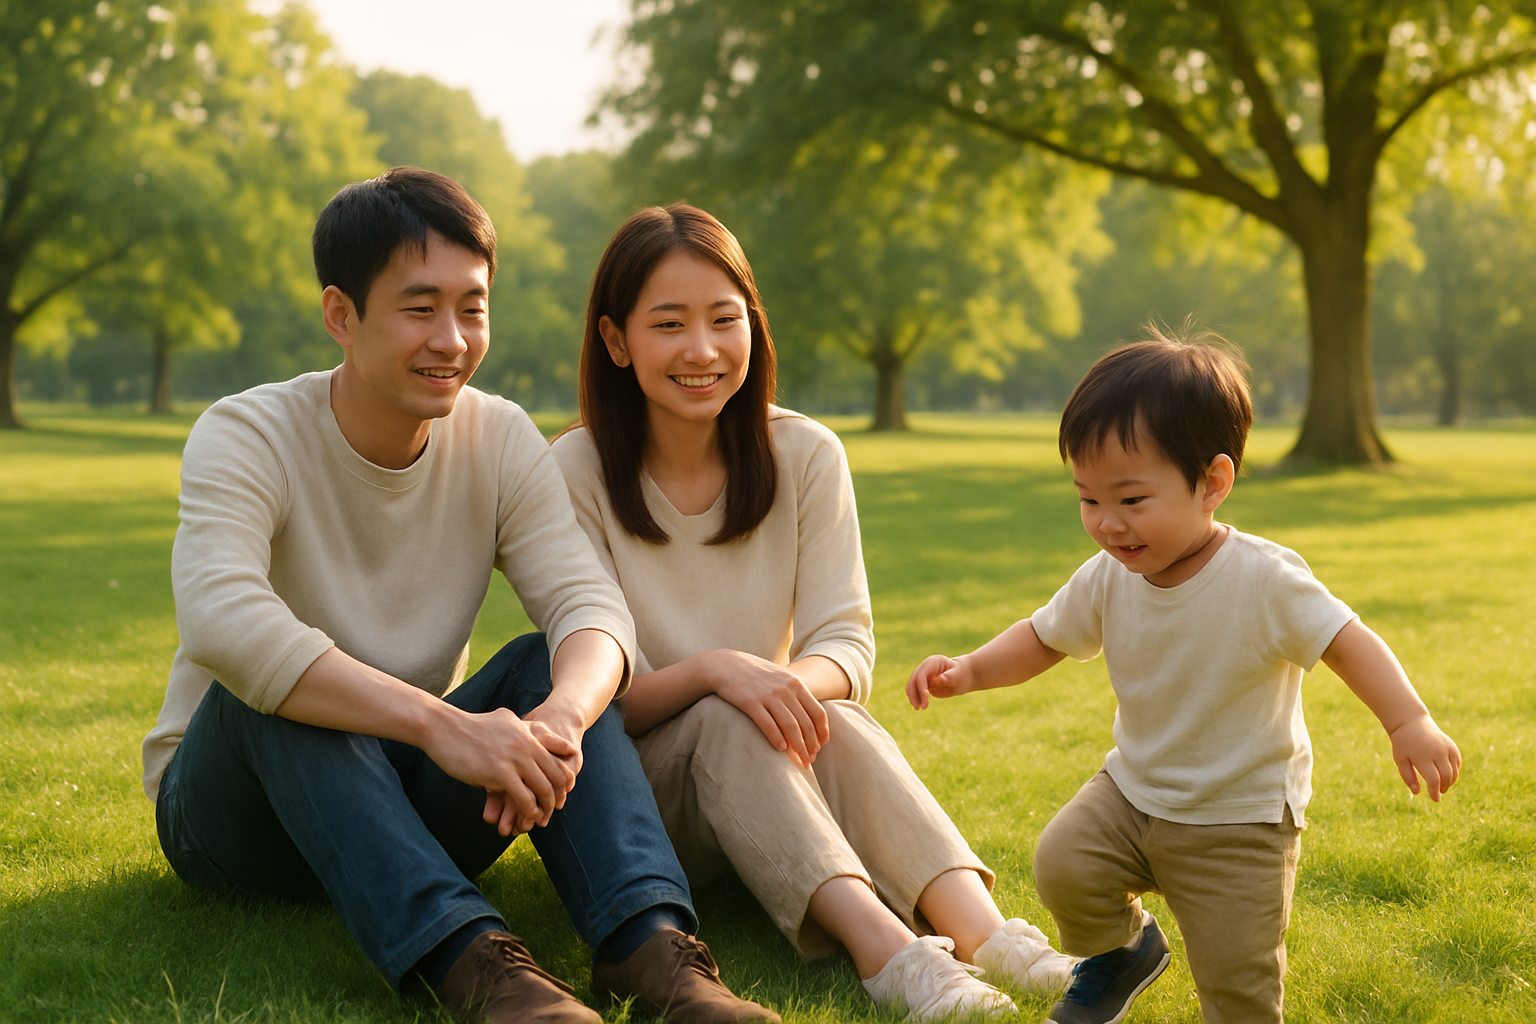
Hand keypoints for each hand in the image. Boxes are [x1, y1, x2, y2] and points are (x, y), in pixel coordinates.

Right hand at [422, 706, 578, 837]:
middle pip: (556, 775)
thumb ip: (524, 727)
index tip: (563, 790)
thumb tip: (536, 728)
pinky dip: (529, 811)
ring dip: (545, 807)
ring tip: (543, 817)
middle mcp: (526, 744)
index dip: (564, 776)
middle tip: (556, 808)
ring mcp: (514, 758)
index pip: (560, 756)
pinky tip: (528, 818)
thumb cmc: (472, 726)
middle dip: (558, 795)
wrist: (443, 728)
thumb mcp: (506, 719)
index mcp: (529, 732)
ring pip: (542, 788)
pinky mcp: (499, 773)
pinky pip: (523, 798)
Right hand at [706, 649, 829, 767]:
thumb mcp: (781, 677)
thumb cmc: (756, 674)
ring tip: (800, 760)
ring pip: (790, 727)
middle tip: (811, 759)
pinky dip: (777, 738)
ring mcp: (768, 695)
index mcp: (796, 683)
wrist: (727, 665)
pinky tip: (781, 749)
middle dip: (811, 745)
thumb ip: (796, 694)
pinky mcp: (750, 702)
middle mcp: (785, 689)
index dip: (822, 732)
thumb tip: (810, 719)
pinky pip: (768, 724)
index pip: (818, 712)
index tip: (822, 745)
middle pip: (806, 723)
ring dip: (798, 747)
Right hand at [906, 655, 974, 709]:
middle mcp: (925, 668)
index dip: (921, 688)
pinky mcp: (924, 683)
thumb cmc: (962, 674)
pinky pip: (915, 690)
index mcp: (932, 662)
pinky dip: (915, 698)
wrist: (964, 675)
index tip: (926, 701)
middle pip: (913, 680)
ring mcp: (923, 675)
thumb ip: (948, 677)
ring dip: (912, 697)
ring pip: (911, 686)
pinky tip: (920, 705)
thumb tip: (937, 680)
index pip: (921, 675)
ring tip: (918, 708)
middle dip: (914, 694)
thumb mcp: (958, 675)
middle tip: (918, 708)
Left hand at [1386, 714, 1461, 800]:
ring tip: (1442, 785)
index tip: (1435, 799)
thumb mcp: (1400, 760)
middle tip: (1439, 792)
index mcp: (1422, 757)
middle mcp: (1437, 753)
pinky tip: (1448, 774)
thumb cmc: (1403, 743)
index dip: (1435, 792)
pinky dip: (1455, 771)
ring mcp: (1446, 748)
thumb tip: (1417, 793)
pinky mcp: (1451, 746)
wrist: (1411, 722)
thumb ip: (1408, 777)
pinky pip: (1457, 762)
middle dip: (1444, 787)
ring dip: (1450, 781)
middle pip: (1446, 777)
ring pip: (1454, 771)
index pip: (1434, 780)